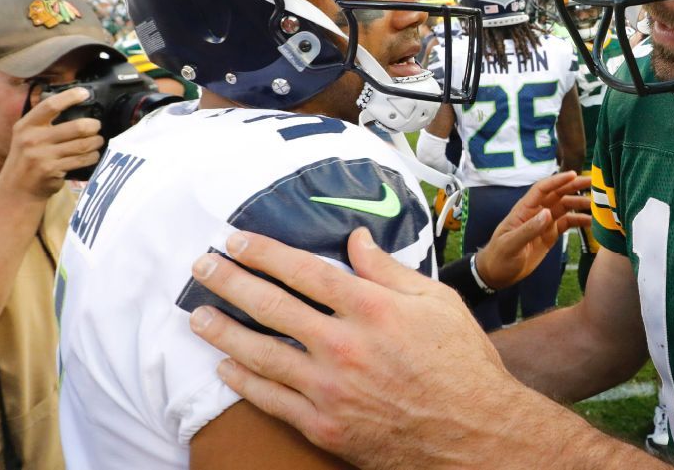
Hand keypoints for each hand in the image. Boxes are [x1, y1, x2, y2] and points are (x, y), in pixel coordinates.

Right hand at [0, 87, 101, 199]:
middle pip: (77, 127)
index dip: (70, 97)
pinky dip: (92, 157)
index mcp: (26, 125)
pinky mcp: (52, 170)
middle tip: (97, 126)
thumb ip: (44, 123)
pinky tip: (92, 155)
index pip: (50, 106)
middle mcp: (32, 139)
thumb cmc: (28, 158)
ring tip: (97, 141)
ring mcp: (42, 156)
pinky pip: (82, 160)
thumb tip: (74, 105)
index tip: (85, 93)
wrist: (17, 189)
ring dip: (96, 142)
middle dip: (93, 126)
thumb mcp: (26, 136)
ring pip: (83, 145)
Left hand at [188, 229, 541, 469]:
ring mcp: (330, 388)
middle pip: (272, 306)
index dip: (265, 253)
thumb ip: (391, 270)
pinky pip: (271, 400)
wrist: (474, 434)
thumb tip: (357, 240)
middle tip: (202, 266)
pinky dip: (243, 382)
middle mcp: (344, 344)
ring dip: (224, 331)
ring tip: (198, 315)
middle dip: (230, 282)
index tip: (237, 240)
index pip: (305, 271)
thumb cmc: (463, 365)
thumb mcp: (438, 302)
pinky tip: (224, 367)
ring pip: (261, 353)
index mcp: (373, 308)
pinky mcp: (324, 426)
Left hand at [476, 171, 591, 289]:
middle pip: (558, 194)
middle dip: (574, 187)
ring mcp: (544, 223)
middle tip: (593, 183)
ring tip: (598, 204)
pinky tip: (592, 222)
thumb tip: (548, 214)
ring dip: (580, 204)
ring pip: (565, 208)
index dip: (557, 180)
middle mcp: (536, 212)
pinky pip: (567, 224)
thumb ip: (529, 229)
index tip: (573, 174)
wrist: (497, 274)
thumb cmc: (499, 257)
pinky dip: (580, 221)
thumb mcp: (511, 244)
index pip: (542, 189)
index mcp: (524, 210)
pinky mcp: (550, 235)